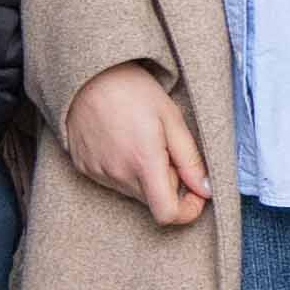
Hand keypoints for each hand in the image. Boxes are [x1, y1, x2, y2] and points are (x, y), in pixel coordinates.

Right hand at [63, 64, 208, 227]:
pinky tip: (124, 141)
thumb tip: (206, 190)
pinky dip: (125, 170)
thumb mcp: (172, 119)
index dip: (188, 210)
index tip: (196, 191)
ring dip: (146, 176)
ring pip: (133, 191)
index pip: (167, 213)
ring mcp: (97, 172)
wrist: (85, 75)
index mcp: (143, 163)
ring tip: (143, 140)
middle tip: (168, 149)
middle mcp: (117, 174)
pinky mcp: (83, 167)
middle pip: (153, 201)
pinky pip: (112, 181)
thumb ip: (190, 159)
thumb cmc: (132, 90)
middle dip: (169, 184)